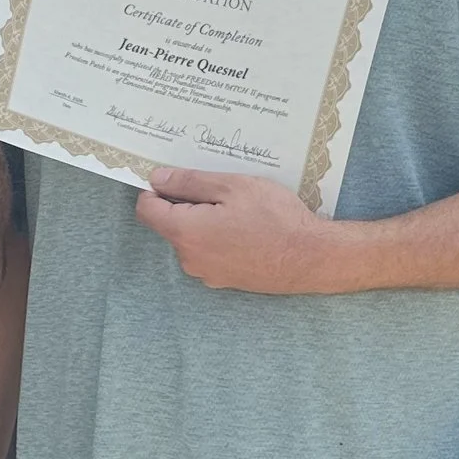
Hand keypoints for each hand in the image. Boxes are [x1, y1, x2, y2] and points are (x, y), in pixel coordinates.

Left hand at [134, 165, 344, 293]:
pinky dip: (219, 238)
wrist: (311, 257)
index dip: (156, 190)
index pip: (147, 210)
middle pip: (170, 224)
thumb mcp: (232, 186)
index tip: (174, 178)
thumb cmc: (275, 218)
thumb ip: (188, 182)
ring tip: (239, 210)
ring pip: (192, 239)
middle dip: (187, 204)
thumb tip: (157, 179)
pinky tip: (247, 229)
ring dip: (205, 222)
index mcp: (185, 233)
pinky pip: (210, 253)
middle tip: (222, 190)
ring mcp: (207, 274)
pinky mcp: (224, 281)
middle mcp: (189, 259)